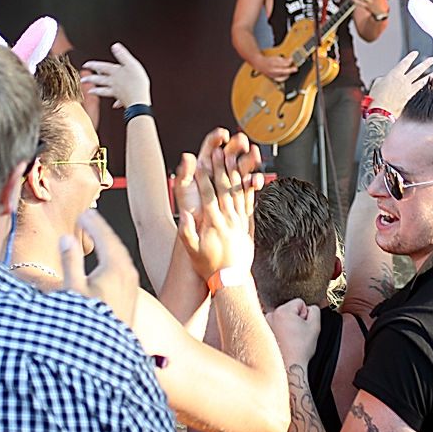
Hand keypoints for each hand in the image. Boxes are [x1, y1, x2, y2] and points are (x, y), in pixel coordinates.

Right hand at [61, 209, 139, 324]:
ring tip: (95, 234)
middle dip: (101, 229)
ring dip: (107, 242)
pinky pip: (122, 266)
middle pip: (114, 242)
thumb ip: (70, 262)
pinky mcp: (131, 295)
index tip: (83, 213)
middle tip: (89, 218)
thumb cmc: (88, 324)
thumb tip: (67, 239)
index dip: (93, 223)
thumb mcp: (73, 291)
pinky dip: (112, 256)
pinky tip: (104, 260)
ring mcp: (132, 284)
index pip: (105, 236)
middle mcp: (128, 273)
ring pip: (120, 254)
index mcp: (115, 268)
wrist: (106, 354)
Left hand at [82, 42, 150, 107]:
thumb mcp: (132, 64)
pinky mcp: (122, 99)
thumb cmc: (137, 82)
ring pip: (104, 91)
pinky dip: (116, 103)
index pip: (102, 67)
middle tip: (82, 80)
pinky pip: (117, 100)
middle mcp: (114, 82)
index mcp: (116, 72)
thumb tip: (115, 46)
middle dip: (90, 79)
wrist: (139, 100)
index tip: (85, 65)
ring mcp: (117, 92)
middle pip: (99, 80)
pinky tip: (115, 105)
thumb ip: (123, 55)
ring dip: (97, 90)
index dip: (93, 65)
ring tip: (90, 91)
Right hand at [176, 133, 255, 281]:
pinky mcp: (246, 224)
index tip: (201, 162)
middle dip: (220, 168)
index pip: (208, 195)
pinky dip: (247, 188)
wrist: (231, 279)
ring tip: (233, 157)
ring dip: (234, 173)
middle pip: (224, 188)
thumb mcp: (193, 251)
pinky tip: (247, 175)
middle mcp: (228, 219)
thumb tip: (184, 216)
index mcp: (213, 224)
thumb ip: (187, 234)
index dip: (205, 177)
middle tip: (218, 151)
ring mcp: (239, 221)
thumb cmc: (209, 266)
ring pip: (237, 192)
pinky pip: (248, 202)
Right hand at [255, 54, 297, 82]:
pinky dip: (285, 78)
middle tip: (296, 69)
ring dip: (288, 73)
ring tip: (292, 71)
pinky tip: (287, 75)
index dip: (289, 62)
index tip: (292, 59)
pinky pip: (280, 79)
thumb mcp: (275, 57)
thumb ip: (283, 59)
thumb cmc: (268, 60)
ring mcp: (272, 75)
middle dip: (291, 70)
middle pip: (283, 71)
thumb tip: (290, 60)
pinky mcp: (272, 78)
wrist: (260, 64)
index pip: (283, 64)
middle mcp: (272, 70)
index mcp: (273, 63)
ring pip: (282, 76)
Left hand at [266, 298, 321, 365]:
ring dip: (287, 325)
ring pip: (282, 318)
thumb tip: (310, 308)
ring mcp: (264, 324)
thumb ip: (315, 310)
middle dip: (295, 320)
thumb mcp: (315, 327)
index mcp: (282, 311)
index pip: (299, 303)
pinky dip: (279, 331)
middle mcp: (270, 315)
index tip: (302, 328)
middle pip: (289, 310)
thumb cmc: (299, 349)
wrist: (288, 367)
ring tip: (289, 340)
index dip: (305, 315)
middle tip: (297, 335)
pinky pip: (274, 325)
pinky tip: (282, 342)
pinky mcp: (261, 332)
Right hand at [367, 51, 432, 114]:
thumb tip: (387, 79)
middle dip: (425, 64)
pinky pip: (420, 90)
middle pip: (417, 70)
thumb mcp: (377, 84)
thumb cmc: (376, 98)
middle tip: (432, 59)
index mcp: (394, 74)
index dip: (410, 57)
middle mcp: (403, 80)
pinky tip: (431, 85)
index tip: (415, 53)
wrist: (380, 111)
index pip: (404, 63)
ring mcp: (408, 89)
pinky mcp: (410, 97)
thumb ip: (384, 79)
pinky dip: (426, 86)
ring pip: (422, 80)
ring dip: (430, 76)